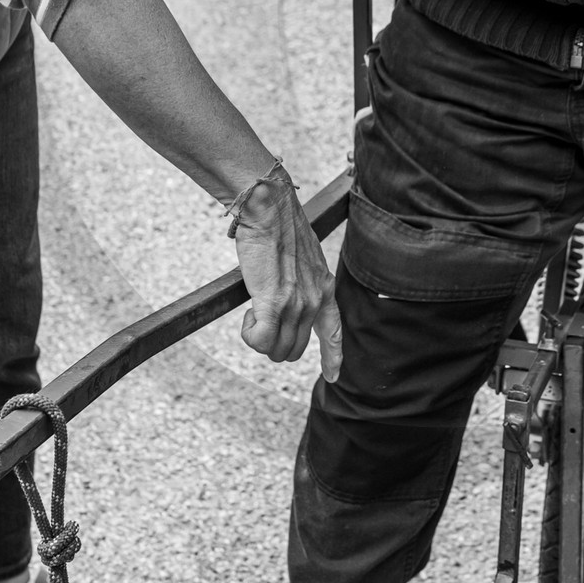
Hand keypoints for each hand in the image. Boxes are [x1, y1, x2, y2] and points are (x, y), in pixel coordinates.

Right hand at [231, 173, 342, 378]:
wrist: (269, 208)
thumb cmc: (279, 227)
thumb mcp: (304, 258)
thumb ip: (302, 281)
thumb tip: (288, 296)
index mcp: (324, 289)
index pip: (334, 332)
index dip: (333, 357)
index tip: (333, 374)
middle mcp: (314, 301)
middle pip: (294, 350)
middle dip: (273, 343)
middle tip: (260, 317)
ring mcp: (296, 304)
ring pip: (276, 350)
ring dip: (259, 337)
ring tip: (254, 307)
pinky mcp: (273, 303)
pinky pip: (260, 341)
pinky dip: (250, 334)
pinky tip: (249, 312)